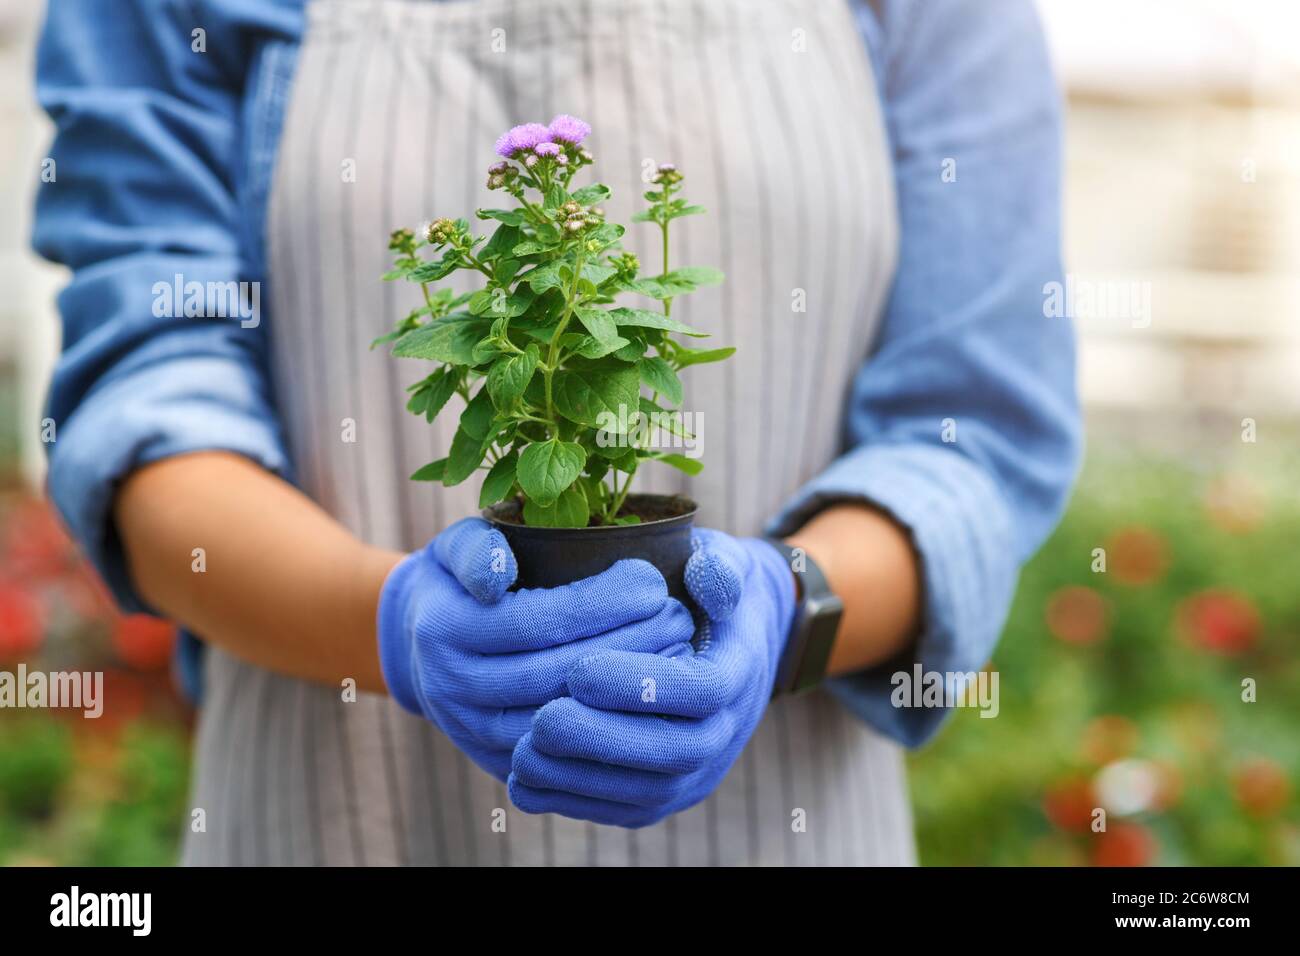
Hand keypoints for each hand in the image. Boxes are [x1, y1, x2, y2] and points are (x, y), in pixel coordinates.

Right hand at [377, 517, 695, 779]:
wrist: (418, 648)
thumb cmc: (458, 582)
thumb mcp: (456, 547)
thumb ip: (478, 550)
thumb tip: (500, 575)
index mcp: (446, 630)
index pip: (535, 621)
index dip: (601, 602)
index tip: (652, 580)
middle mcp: (455, 689)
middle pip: (558, 673)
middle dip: (627, 644)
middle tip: (679, 616)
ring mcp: (478, 733)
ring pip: (568, 718)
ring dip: (630, 688)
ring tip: (678, 649)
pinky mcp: (505, 762)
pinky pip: (569, 752)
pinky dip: (616, 724)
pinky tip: (654, 695)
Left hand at [507, 529, 796, 826]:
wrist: (728, 640)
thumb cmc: (708, 588)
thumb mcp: (724, 561)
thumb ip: (717, 566)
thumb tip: (707, 576)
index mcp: (739, 668)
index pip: (701, 689)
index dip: (641, 684)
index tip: (578, 669)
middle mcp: (726, 728)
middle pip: (676, 751)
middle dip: (605, 740)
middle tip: (543, 719)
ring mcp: (699, 768)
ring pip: (649, 792)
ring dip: (583, 779)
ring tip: (524, 750)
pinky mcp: (667, 792)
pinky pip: (626, 809)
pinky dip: (574, 801)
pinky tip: (525, 777)